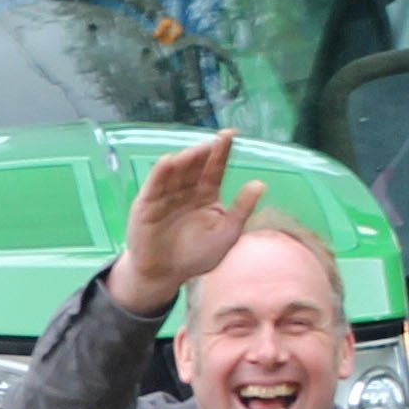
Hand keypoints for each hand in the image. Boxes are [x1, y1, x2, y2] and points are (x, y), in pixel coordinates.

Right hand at [108, 130, 262, 313]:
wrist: (165, 274)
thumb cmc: (197, 256)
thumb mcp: (227, 234)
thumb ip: (242, 210)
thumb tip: (261, 184)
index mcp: (207, 193)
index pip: (215, 168)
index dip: (222, 151)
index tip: (231, 133)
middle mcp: (186, 189)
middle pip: (196, 166)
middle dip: (205, 152)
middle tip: (216, 140)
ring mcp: (166, 194)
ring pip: (176, 172)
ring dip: (186, 160)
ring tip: (197, 150)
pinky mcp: (147, 203)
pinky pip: (155, 186)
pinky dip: (161, 173)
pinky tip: (169, 161)